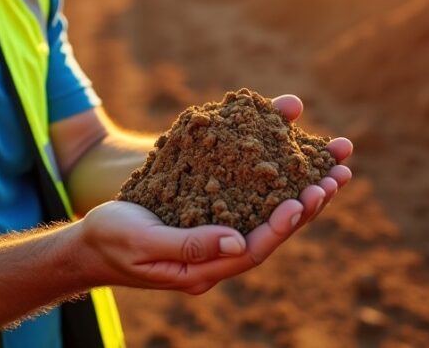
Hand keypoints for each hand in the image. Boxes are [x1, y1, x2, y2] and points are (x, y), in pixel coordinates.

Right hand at [73, 94, 351, 294]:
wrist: (91, 244)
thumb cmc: (111, 241)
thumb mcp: (142, 243)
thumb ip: (187, 245)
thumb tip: (238, 241)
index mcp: (204, 270)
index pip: (253, 251)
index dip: (281, 226)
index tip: (303, 200)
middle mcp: (219, 256)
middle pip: (272, 233)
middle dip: (307, 205)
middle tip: (337, 176)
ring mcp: (217, 237)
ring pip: (267, 216)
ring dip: (301, 191)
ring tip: (332, 167)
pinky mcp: (211, 217)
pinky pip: (250, 200)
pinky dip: (274, 180)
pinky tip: (290, 157)